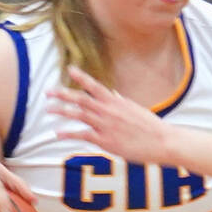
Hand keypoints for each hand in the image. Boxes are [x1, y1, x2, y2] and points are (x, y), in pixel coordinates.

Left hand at [50, 68, 175, 163]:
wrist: (163, 141)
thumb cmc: (151, 127)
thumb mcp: (135, 109)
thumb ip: (120, 102)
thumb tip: (112, 95)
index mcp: (116, 101)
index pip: (95, 85)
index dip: (81, 76)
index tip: (69, 69)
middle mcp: (109, 110)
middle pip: (81, 98)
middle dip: (63, 94)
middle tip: (48, 92)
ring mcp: (106, 125)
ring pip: (78, 114)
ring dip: (61, 111)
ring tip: (48, 109)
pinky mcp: (105, 140)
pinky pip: (82, 135)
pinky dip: (68, 133)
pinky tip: (58, 133)